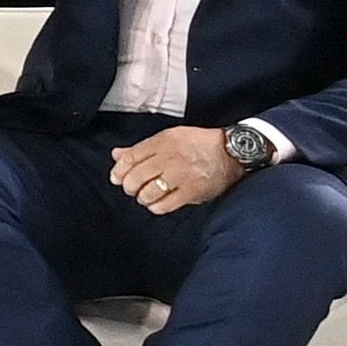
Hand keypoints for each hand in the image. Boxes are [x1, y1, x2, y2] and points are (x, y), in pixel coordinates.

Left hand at [108, 127, 242, 213]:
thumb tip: (116, 155)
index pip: (131, 158)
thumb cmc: (198, 144)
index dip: (119, 171)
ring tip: (145, 197)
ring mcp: (181, 176)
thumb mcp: (168, 138)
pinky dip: (156, 207)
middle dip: (129, 186)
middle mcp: (170, 158)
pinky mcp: (192, 192)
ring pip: (147, 193)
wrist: (230, 152)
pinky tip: (157, 204)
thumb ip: (141, 148)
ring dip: (142, 198)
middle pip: (136, 177)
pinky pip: (164, 205)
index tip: (116, 178)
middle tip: (132, 189)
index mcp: (163, 142)